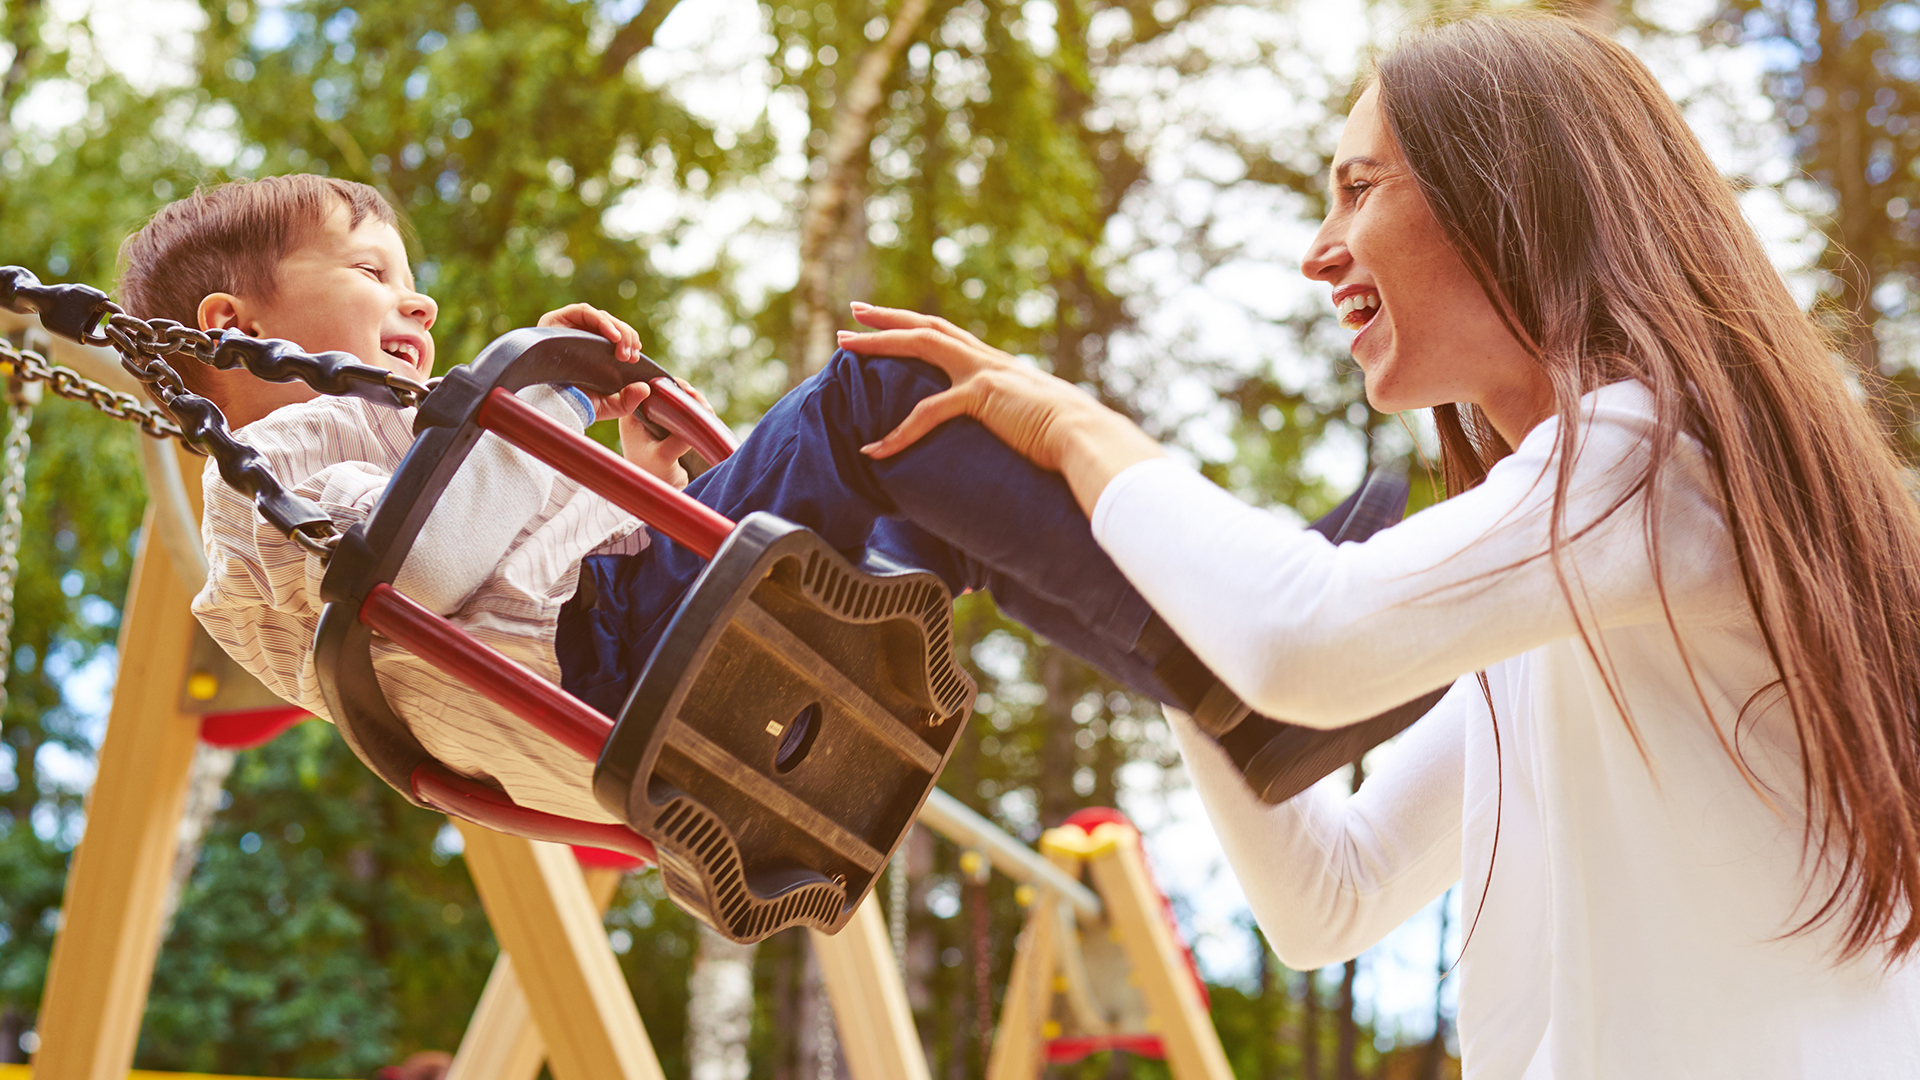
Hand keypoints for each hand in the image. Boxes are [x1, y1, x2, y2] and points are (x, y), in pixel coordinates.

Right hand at [538, 303, 649, 419]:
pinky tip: (614, 337)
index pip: (614, 336)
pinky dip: (602, 321)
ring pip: (601, 317)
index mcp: (592, 351)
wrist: (555, 405)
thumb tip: (646, 388)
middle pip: (610, 325)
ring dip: (619, 330)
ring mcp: (567, 326)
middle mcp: (579, 336)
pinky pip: (584, 311)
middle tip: (631, 357)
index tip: (636, 357)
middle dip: (627, 337)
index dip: (629, 341)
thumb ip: (630, 399)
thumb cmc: (578, 404)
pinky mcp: (556, 319)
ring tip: (624, 351)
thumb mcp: (609, 405)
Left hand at [617, 375, 709, 489]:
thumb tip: (698, 423)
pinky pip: (686, 411)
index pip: (646, 389)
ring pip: (678, 400)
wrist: (659, 492)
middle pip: (665, 391)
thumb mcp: (664, 458)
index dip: (666, 386)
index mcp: (631, 416)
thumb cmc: (651, 476)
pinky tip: (707, 415)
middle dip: (684, 393)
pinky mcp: (672, 426)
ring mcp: (658, 419)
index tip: (684, 391)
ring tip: (706, 410)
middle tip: (699, 400)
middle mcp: (643, 413)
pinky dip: (697, 411)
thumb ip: (677, 441)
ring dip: (694, 402)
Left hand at [836, 303, 1095, 470]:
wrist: (1086, 437)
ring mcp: (983, 373)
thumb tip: (1009, 434)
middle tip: (853, 312)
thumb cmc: (1066, 438)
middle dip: (887, 318)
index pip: (947, 335)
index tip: (887, 321)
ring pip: (920, 344)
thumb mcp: (1032, 421)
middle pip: (927, 326)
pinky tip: (874, 450)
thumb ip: (1013, 419)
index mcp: (995, 365)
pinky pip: (927, 412)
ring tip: (843, 343)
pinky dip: (897, 434)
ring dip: (878, 342)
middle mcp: (986, 360)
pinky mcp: (982, 396)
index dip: (915, 326)